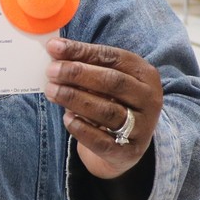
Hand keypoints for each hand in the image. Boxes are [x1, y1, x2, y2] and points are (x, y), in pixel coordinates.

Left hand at [44, 38, 162, 180]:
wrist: (126, 147)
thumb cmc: (112, 103)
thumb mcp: (105, 81)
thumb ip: (85, 65)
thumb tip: (54, 49)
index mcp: (144, 74)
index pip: (113, 57)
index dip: (82, 51)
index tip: (53, 48)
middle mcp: (148, 99)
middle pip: (113, 82)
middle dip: (78, 74)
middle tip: (51, 71)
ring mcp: (141, 127)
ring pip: (107, 111)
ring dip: (75, 99)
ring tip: (52, 91)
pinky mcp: (128, 152)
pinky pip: (102, 140)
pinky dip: (81, 128)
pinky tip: (66, 118)